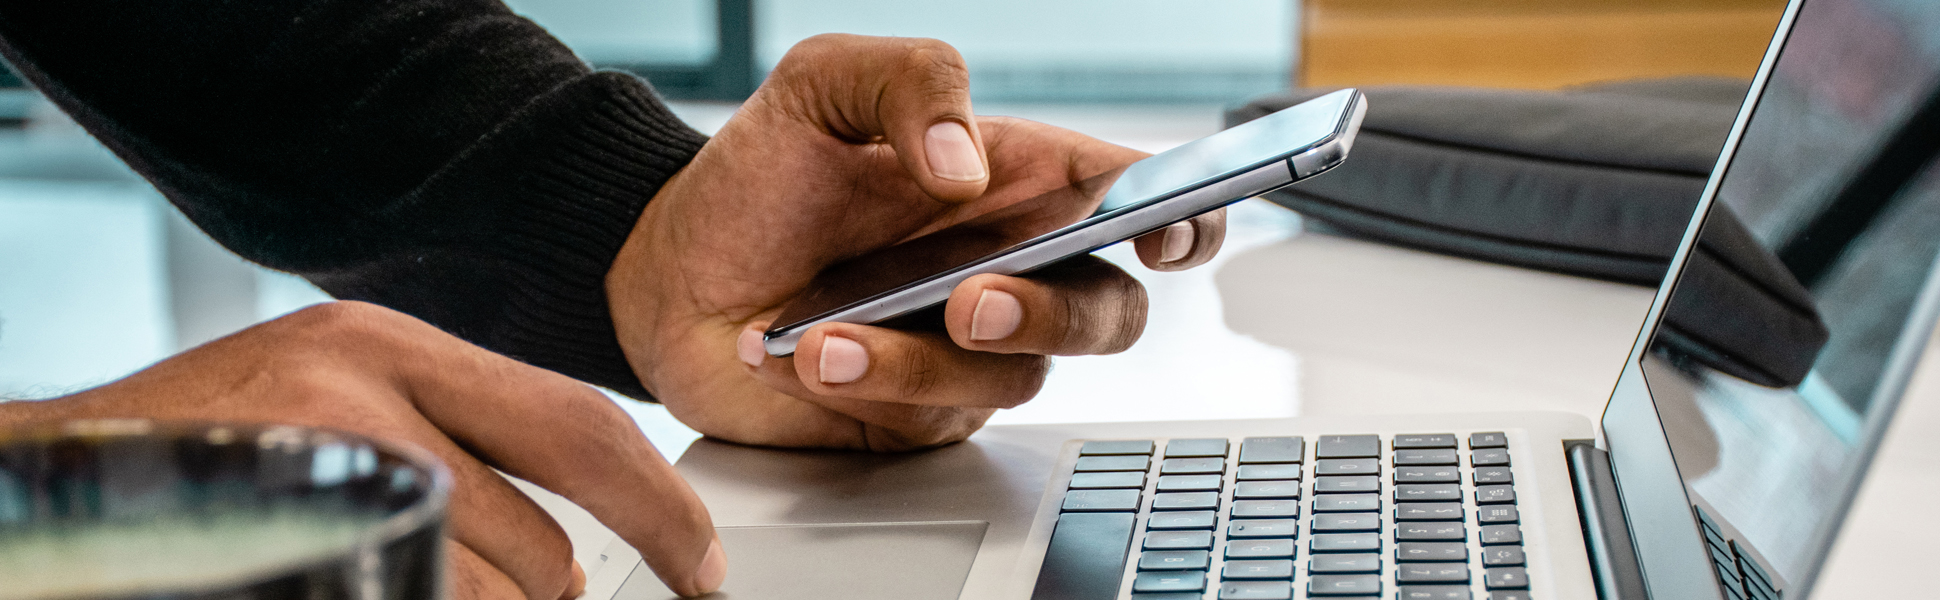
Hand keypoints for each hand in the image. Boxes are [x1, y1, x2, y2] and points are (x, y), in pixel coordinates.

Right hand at [1, 303, 725, 598]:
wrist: (49, 481)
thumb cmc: (206, 453)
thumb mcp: (333, 406)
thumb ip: (450, 440)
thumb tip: (575, 527)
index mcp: (390, 346)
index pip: (580, 425)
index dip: (663, 509)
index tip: (702, 565)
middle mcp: (362, 387)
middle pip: (546, 542)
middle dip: (548, 596)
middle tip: (512, 594)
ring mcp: (321, 462)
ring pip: (492, 594)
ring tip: (402, 582)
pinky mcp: (292, 524)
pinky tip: (367, 585)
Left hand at [608, 34, 1225, 449]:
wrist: (666, 272)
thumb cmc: (760, 175)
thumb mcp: (822, 84)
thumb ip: (912, 81)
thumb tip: (967, 161)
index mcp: (1021, 183)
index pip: (1140, 200)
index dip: (1184, 219)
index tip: (1162, 232)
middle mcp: (1014, 269)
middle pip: (1112, 312)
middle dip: (1054, 312)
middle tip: (971, 298)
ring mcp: (970, 350)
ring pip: (1017, 376)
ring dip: (922, 358)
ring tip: (827, 330)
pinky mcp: (919, 412)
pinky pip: (932, 416)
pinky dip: (868, 384)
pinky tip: (804, 352)